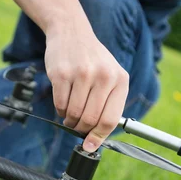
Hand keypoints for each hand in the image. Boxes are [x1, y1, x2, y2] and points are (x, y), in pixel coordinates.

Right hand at [44, 22, 128, 151]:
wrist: (72, 33)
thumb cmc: (92, 61)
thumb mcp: (110, 77)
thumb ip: (108, 106)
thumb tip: (96, 140)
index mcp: (120, 80)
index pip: (110, 119)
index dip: (99, 137)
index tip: (90, 146)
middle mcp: (103, 76)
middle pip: (90, 120)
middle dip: (81, 129)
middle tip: (77, 127)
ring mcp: (82, 74)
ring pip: (74, 114)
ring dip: (70, 120)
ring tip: (70, 114)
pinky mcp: (61, 73)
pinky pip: (60, 104)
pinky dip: (60, 109)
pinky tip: (64, 101)